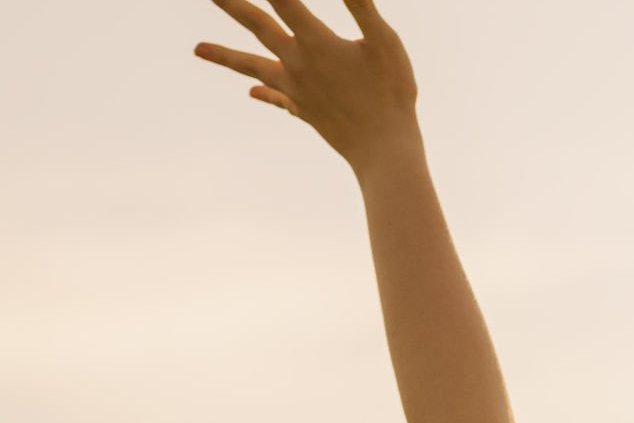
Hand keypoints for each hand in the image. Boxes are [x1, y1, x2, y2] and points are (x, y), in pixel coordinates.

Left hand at [194, 0, 418, 173]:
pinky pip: (276, 98)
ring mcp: (296, 89)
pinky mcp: (303, 110)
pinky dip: (263, 93)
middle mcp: (297, 63)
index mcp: (317, 43)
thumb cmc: (391, 94)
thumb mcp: (385, 43)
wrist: (384, 151)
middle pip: (257, 25)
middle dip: (232, 4)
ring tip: (197, 49)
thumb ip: (362, 7)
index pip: (284, 1)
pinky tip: (251, 92)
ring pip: (253, 66)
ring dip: (224, 55)